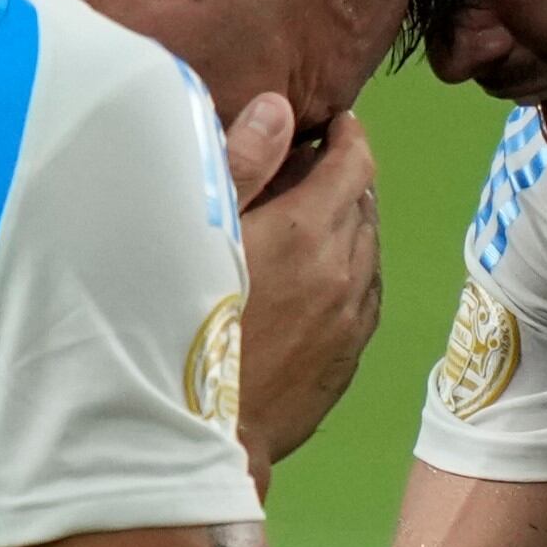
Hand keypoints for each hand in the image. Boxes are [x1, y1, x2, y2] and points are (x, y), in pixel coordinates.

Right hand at [231, 101, 380, 477]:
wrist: (195, 435)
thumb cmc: (178, 325)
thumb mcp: (197, 232)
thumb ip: (241, 164)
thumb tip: (281, 110)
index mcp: (308, 231)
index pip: (355, 162)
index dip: (348, 135)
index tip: (335, 124)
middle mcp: (343, 271)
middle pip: (364, 203)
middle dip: (344, 177)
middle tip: (308, 167)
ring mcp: (351, 318)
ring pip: (367, 250)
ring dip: (348, 225)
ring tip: (311, 218)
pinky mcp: (348, 357)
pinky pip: (364, 295)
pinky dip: (350, 270)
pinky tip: (318, 274)